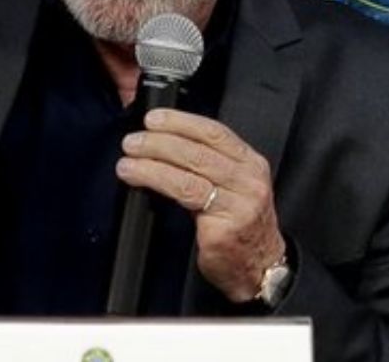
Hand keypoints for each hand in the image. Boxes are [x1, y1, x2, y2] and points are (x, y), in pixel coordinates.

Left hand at [117, 108, 285, 302]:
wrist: (259, 269)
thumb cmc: (241, 226)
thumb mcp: (234, 187)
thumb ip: (208, 164)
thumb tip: (163, 142)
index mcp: (251, 164)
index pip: (215, 132)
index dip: (181, 122)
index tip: (154, 119)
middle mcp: (248, 181)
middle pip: (198, 151)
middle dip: (159, 142)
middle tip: (133, 141)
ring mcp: (238, 205)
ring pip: (188, 174)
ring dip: (151, 164)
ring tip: (128, 162)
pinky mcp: (223, 228)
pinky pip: (185, 198)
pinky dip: (158, 183)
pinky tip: (141, 180)